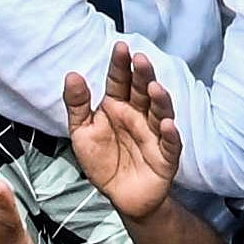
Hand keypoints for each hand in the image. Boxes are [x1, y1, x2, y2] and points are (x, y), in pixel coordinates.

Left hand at [63, 42, 190, 218]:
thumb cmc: (102, 161)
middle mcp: (138, 115)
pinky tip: (167, 125)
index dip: (120, 65)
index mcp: (117, 106)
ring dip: (159, 100)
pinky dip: (171, 134)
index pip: (120, 81)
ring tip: (155, 88)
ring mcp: (153, 134)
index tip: (120, 47)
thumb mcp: (82, 133)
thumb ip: (78, 105)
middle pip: (143, 91)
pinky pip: (170, 143)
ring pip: (160, 112)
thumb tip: (72, 75)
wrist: (120, 196)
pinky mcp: (165, 155)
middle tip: (140, 59)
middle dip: (143, 74)